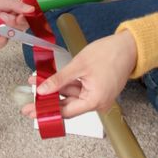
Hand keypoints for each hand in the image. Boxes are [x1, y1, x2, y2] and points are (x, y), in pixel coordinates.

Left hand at [0, 0, 35, 48]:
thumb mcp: (0, 1)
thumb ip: (16, 4)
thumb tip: (31, 8)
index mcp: (13, 14)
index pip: (26, 18)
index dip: (25, 18)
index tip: (20, 16)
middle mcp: (10, 25)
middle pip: (21, 29)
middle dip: (14, 24)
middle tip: (5, 18)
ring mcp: (3, 35)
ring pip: (11, 37)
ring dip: (4, 30)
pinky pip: (0, 43)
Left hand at [21, 30, 138, 118]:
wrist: (128, 46)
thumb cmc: (109, 53)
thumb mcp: (79, 65)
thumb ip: (59, 80)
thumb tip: (42, 91)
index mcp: (95, 100)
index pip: (66, 112)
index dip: (47, 112)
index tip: (32, 111)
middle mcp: (98, 103)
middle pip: (68, 106)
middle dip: (48, 102)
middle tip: (28, 104)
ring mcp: (98, 96)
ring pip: (72, 97)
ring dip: (55, 91)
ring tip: (36, 84)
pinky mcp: (98, 89)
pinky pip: (79, 90)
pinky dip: (65, 86)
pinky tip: (51, 80)